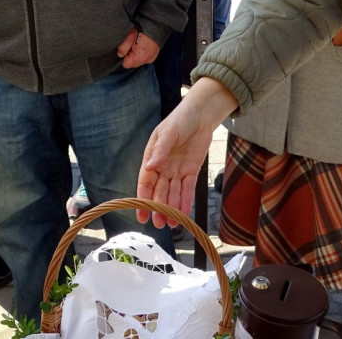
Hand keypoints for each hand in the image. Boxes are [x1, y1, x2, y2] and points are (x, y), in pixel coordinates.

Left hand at [117, 27, 160, 67]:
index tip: (125, 47)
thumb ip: (122, 48)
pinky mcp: (154, 55)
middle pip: (132, 63)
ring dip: (136, 54)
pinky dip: (141, 53)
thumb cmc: (142, 29)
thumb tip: (120, 55)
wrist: (155, 24)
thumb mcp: (128, 37)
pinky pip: (144, 58)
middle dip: (130, 55)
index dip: (123, 56)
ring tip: (137, 43)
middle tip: (132, 43)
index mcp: (140, 57)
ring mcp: (151, 58)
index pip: (126, 64)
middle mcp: (146, 60)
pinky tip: (142, 45)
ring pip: (138, 60)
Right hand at [137, 77, 237, 226]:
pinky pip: (187, 189)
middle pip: (159, 192)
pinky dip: (186, 201)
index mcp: (152, 159)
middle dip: (158, 208)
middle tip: (158, 224)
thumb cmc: (179, 121)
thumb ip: (160, 150)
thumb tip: (150, 166)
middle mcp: (163, 168)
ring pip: (173, 194)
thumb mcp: (168, 133)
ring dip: (172, 209)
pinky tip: (184, 214)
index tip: (141, 214)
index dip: (143, 198)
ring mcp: (177, 171)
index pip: (146, 182)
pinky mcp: (191, 171)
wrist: (200, 116)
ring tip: (172, 225)